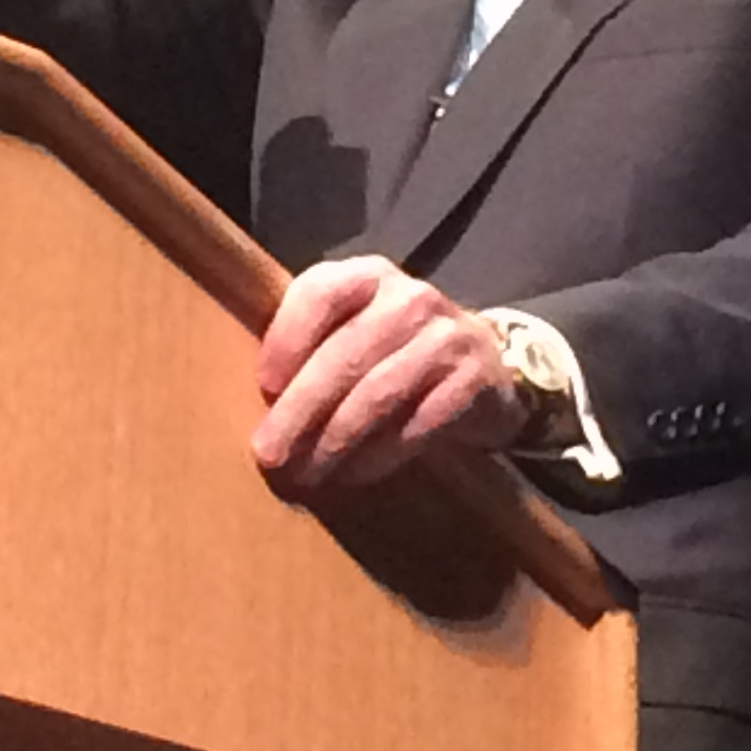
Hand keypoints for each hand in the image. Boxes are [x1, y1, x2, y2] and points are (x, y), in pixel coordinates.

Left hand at [250, 254, 529, 496]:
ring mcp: (447, 335)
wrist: (487, 363)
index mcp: (367, 276)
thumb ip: (311, 348)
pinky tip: (355, 474)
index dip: (286, 340)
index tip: (264, 390)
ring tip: (309, 474)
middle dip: (301, 410)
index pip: (319, 293)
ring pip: (379, 392)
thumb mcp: (354, 330)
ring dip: (336, 440)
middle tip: (271, 455)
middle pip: (344, 354)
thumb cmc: (395, 351)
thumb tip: (263, 406)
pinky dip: (380, 454)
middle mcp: (409, 298)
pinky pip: (418, 423)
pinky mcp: (474, 379)